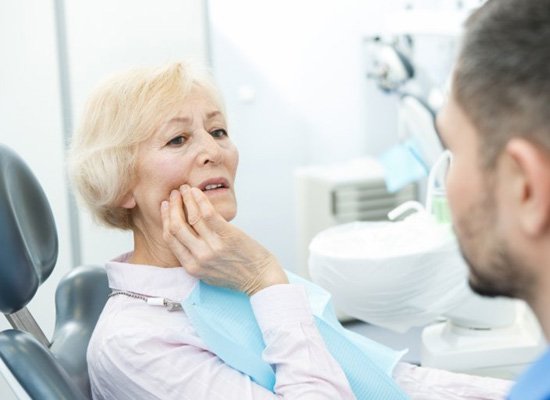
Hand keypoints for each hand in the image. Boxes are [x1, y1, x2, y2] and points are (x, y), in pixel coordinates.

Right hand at [160, 185, 287, 295]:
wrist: (261, 278)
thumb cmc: (237, 275)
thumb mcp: (208, 273)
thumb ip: (194, 258)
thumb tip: (184, 236)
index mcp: (191, 267)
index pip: (170, 238)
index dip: (166, 219)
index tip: (166, 207)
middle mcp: (199, 257)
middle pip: (176, 226)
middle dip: (172, 207)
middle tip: (174, 194)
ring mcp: (213, 247)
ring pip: (191, 217)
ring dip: (186, 199)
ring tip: (185, 189)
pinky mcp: (228, 236)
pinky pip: (208, 214)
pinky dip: (200, 200)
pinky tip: (197, 192)